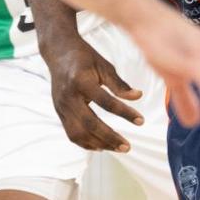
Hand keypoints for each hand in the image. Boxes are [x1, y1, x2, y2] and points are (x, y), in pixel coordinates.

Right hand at [47, 34, 143, 152]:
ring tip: (117, 148)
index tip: (141, 121)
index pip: (106, 102)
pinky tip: (101, 146)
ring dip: (99, 144)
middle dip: (110, 138)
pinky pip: (71, 133)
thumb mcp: (104, 65)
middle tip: (127, 147)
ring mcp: (61, 106)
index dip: (125, 113)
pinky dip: (86, 143)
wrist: (58, 51)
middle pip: (90, 124)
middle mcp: (69, 96)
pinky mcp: (59, 112)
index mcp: (81, 81)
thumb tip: (138, 97)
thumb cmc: (84, 57)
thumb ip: (119, 84)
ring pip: (78, 133)